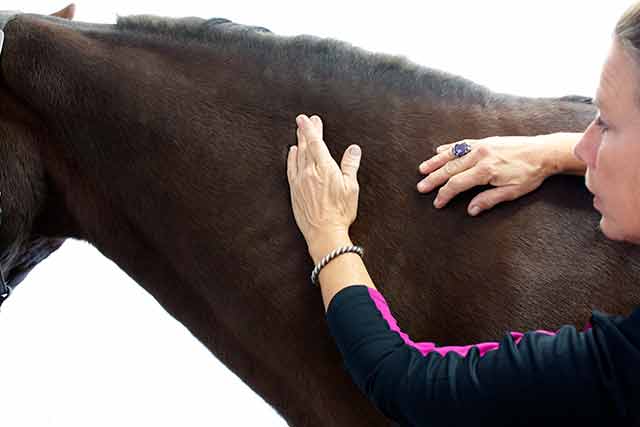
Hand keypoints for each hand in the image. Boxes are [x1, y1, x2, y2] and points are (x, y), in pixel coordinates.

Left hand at [287, 114, 361, 247]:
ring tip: (299, 132)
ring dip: (299, 142)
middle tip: (306, 120)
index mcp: (325, 168)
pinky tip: (292, 152)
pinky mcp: (294, 190)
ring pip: (298, 156)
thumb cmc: (340, 212)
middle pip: (306, 146)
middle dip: (306, 131)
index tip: (307, 118)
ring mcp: (300, 181)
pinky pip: (290, 169)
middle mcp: (309, 172)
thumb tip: (353, 149)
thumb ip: (350, 165)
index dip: (311, 128)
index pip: (316, 142)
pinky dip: (291, 158)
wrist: (324, 233)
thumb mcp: (351, 188)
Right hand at [416, 136, 551, 215]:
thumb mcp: (512, 192)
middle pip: (450, 168)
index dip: (444, 194)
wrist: (544, 151)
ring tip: (422, 169)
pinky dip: (449, 148)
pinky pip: (461, 144)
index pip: (457, 184)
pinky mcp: (484, 141)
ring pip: (452, 154)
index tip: (437, 202)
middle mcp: (480, 156)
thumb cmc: (530, 174)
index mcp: (486, 170)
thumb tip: (471, 210)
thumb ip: (489, 200)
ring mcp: (481, 146)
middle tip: (421, 187)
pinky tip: (439, 151)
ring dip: (435, 162)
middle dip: (433, 179)